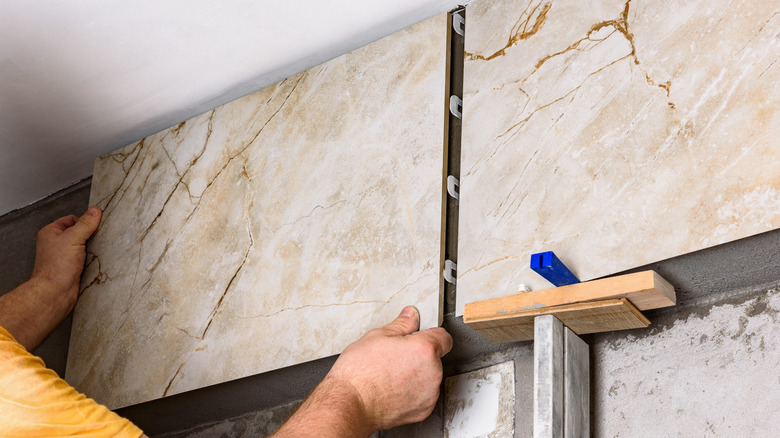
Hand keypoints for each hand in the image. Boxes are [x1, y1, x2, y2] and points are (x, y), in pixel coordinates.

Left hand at [30, 207, 101, 310]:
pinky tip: (95, 261)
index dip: (84, 221)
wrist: (56, 293)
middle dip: (89, 236)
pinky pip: (86, 258)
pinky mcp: (72, 267)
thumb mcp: (73, 238)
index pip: (72, 219)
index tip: (94, 224)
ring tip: (94, 252)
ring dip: (92, 249)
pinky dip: (92, 259)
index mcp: (51, 232)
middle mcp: (56, 244)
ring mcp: (64, 256)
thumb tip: (95, 211)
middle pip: (79, 232)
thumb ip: (85, 224)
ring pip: (84, 246)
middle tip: (96, 239)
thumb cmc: (56, 268)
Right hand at [272, 306, 452, 436]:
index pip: (444, 337)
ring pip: (429, 377)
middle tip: (395, 356)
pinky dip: (412, 392)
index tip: (420, 337)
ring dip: (417, 374)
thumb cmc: (359, 373)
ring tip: (391, 374)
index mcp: (424, 349)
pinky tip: (392, 388)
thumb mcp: (376, 337)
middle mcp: (432, 372)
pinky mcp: (423, 410)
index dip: (430, 335)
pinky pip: (423, 396)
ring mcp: (429, 394)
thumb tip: (410, 316)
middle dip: (420, 355)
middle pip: (435, 358)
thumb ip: (401, 325)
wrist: (349, 404)